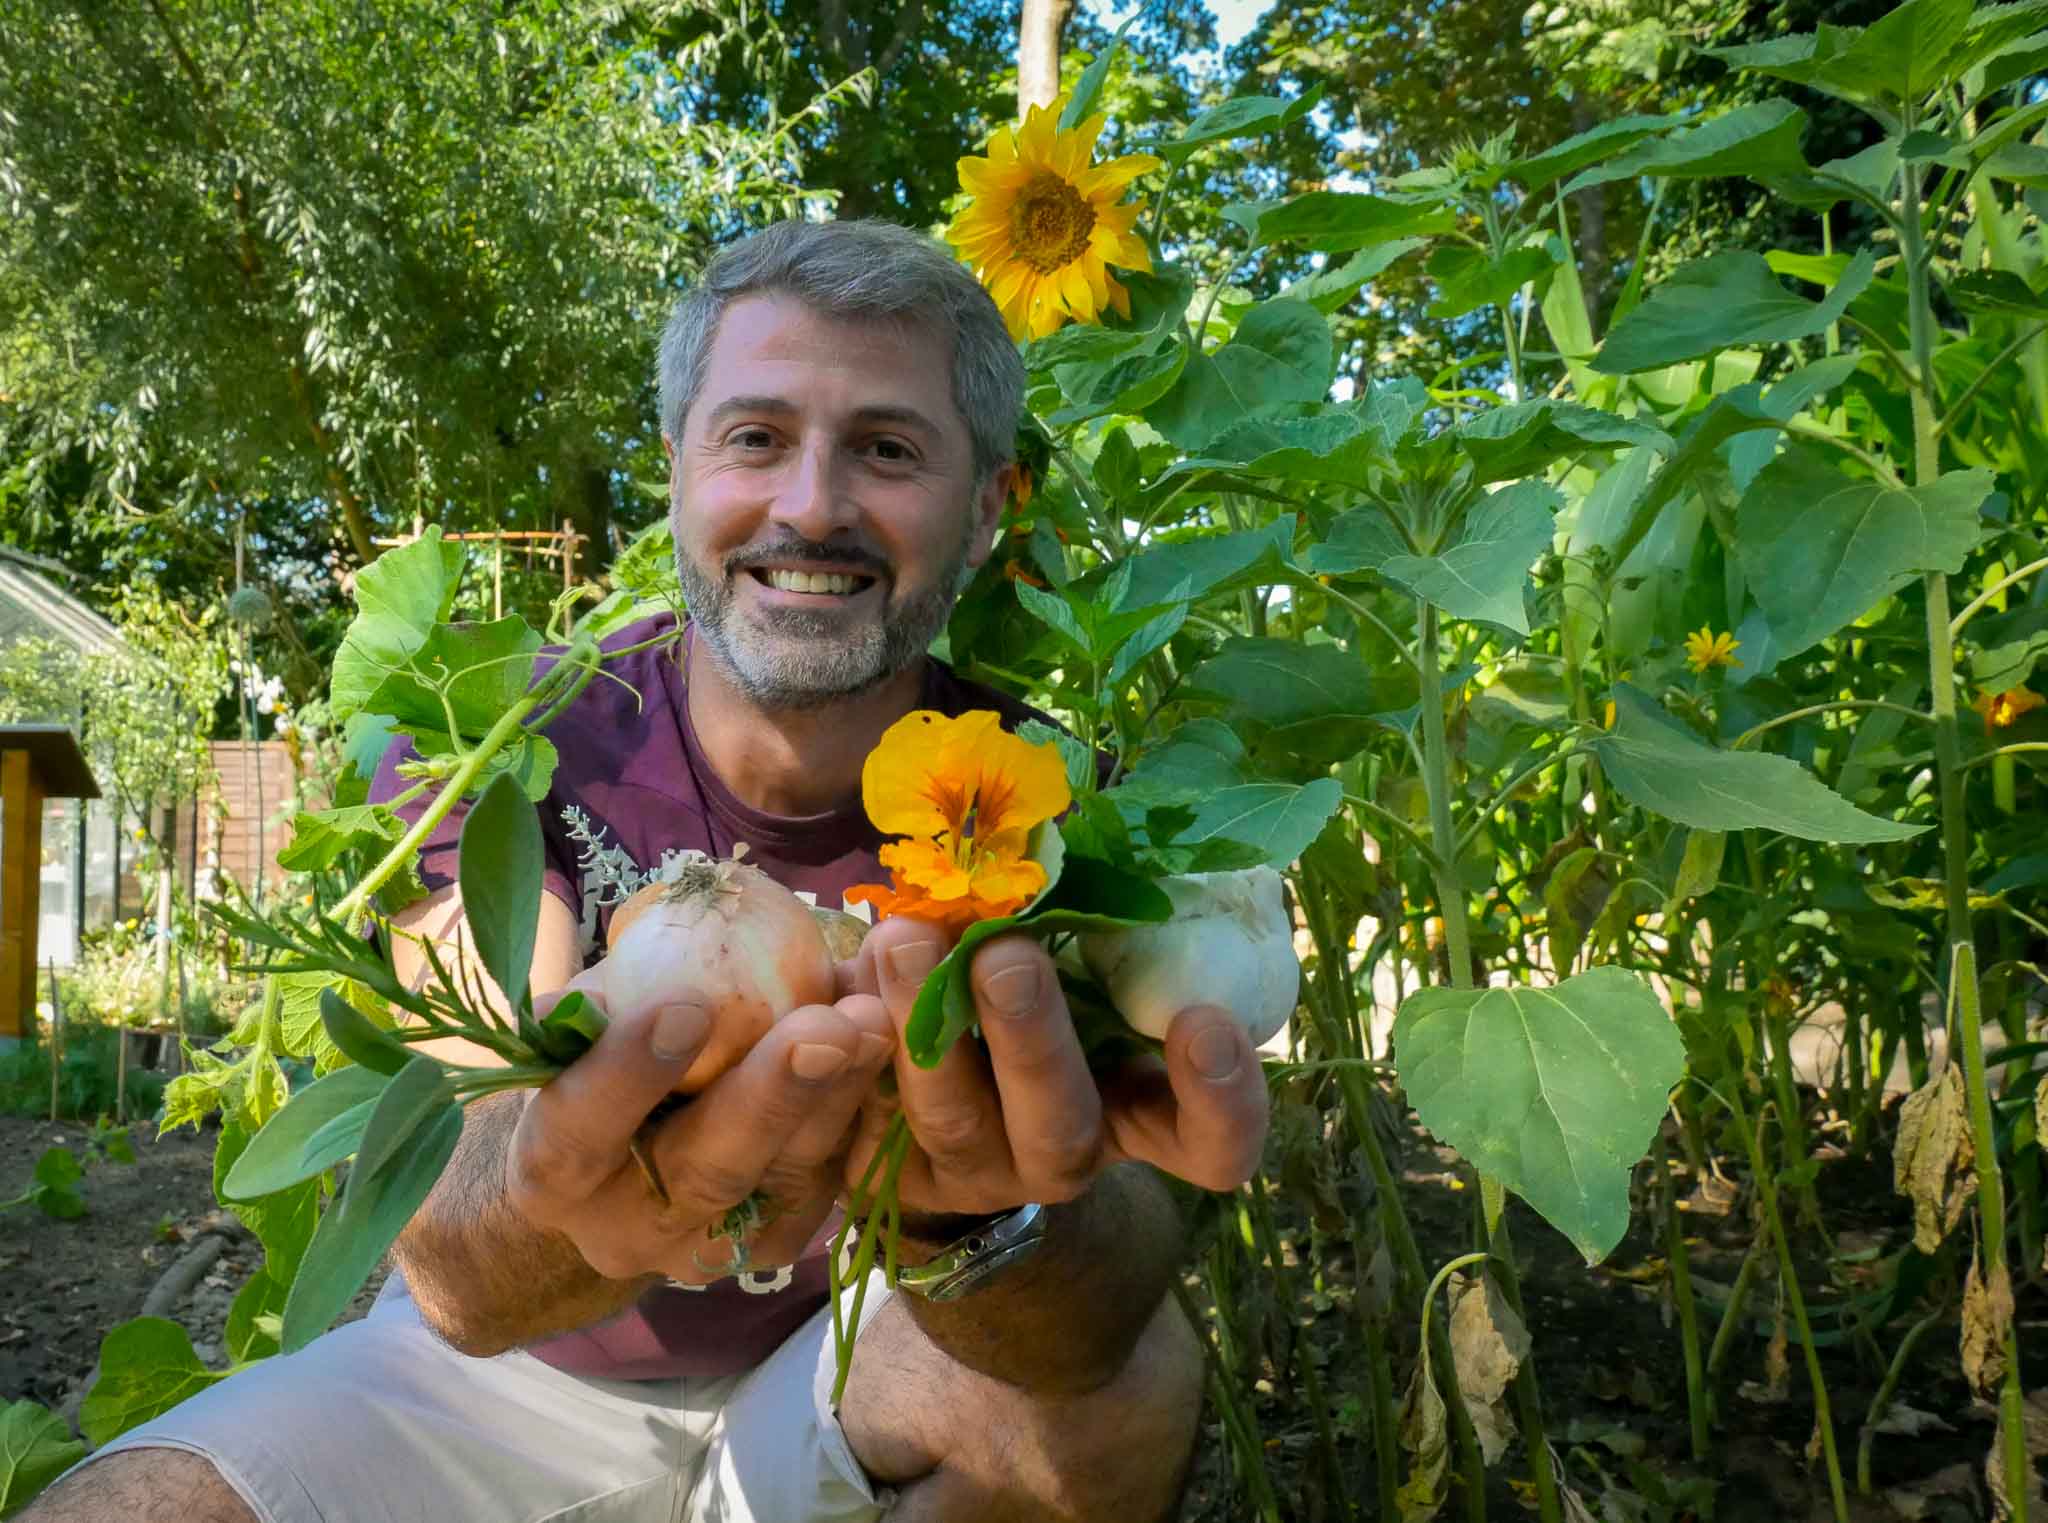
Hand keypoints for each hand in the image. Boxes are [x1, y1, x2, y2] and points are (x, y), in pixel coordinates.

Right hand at [504, 966, 895, 1283]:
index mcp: (553, 1175)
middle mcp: (627, 1230)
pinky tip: (886, 1046)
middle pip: (705, 1172)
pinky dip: (860, 1111)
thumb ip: (597, 1009)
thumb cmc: (591, 1069)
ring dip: (837, 1097)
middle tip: (825, 1028)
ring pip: (784, 1179)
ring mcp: (708, 1247)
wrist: (614, 1164)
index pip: (578, 1134)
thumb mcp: (576, 1035)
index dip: (628, 1075)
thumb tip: (630, 968)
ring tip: (873, 1021)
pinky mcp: (776, 1243)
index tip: (685, 1006)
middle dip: (772, 1095)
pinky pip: (827, 1181)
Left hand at [846, 918, 1268, 1215]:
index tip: (1202, 1021)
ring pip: (951, 1118)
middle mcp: (1060, 1149)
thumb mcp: (1076, 961)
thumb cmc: (1028, 991)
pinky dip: (850, 1040)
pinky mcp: (880, 1169)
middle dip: (1033, 1039)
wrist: (915, 1087)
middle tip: (1005, 955)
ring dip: (924, 1027)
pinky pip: (861, 1115)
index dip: (1222, 1102)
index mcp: (1136, 1111)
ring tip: (902, 937)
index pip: (1209, 1143)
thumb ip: (1088, 919)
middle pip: (1062, 1125)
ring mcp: (968, 1168)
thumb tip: (1067, 822)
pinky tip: (842, 976)